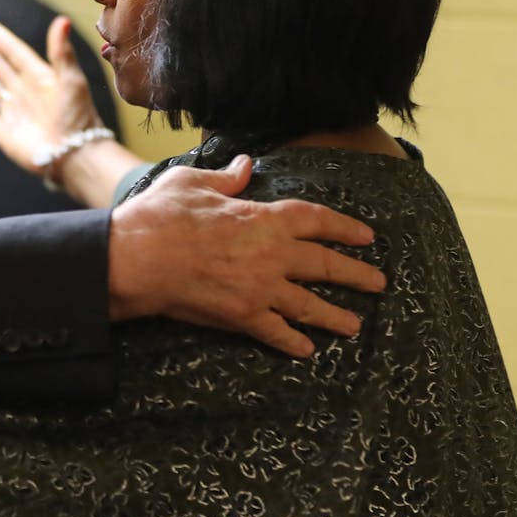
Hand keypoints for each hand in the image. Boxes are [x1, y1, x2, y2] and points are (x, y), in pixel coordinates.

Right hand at [0, 17, 104, 179]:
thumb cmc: (77, 116)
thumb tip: (62, 19)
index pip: (17, 54)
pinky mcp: (5, 133)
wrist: (74, 154)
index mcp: (41, 78)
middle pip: (2, 67)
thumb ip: (61, 51)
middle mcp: (26, 93)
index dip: (4, 40)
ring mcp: (15, 113)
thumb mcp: (71, 79)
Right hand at [108, 154, 386, 356]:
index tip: (367, 236)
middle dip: (357, 275)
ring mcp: (259, 289)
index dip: (346, 227)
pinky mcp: (241, 316)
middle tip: (380, 284)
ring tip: (355, 326)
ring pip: (309, 305)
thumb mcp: (193, 182)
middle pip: (326, 265)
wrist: (136, 258)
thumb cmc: (161, 216)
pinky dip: (293, 342)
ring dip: (335, 316)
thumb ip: (227, 177)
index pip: (317, 220)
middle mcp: (272, 255)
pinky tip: (306, 350)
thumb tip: (246, 165)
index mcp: (264, 218)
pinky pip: (276, 332)